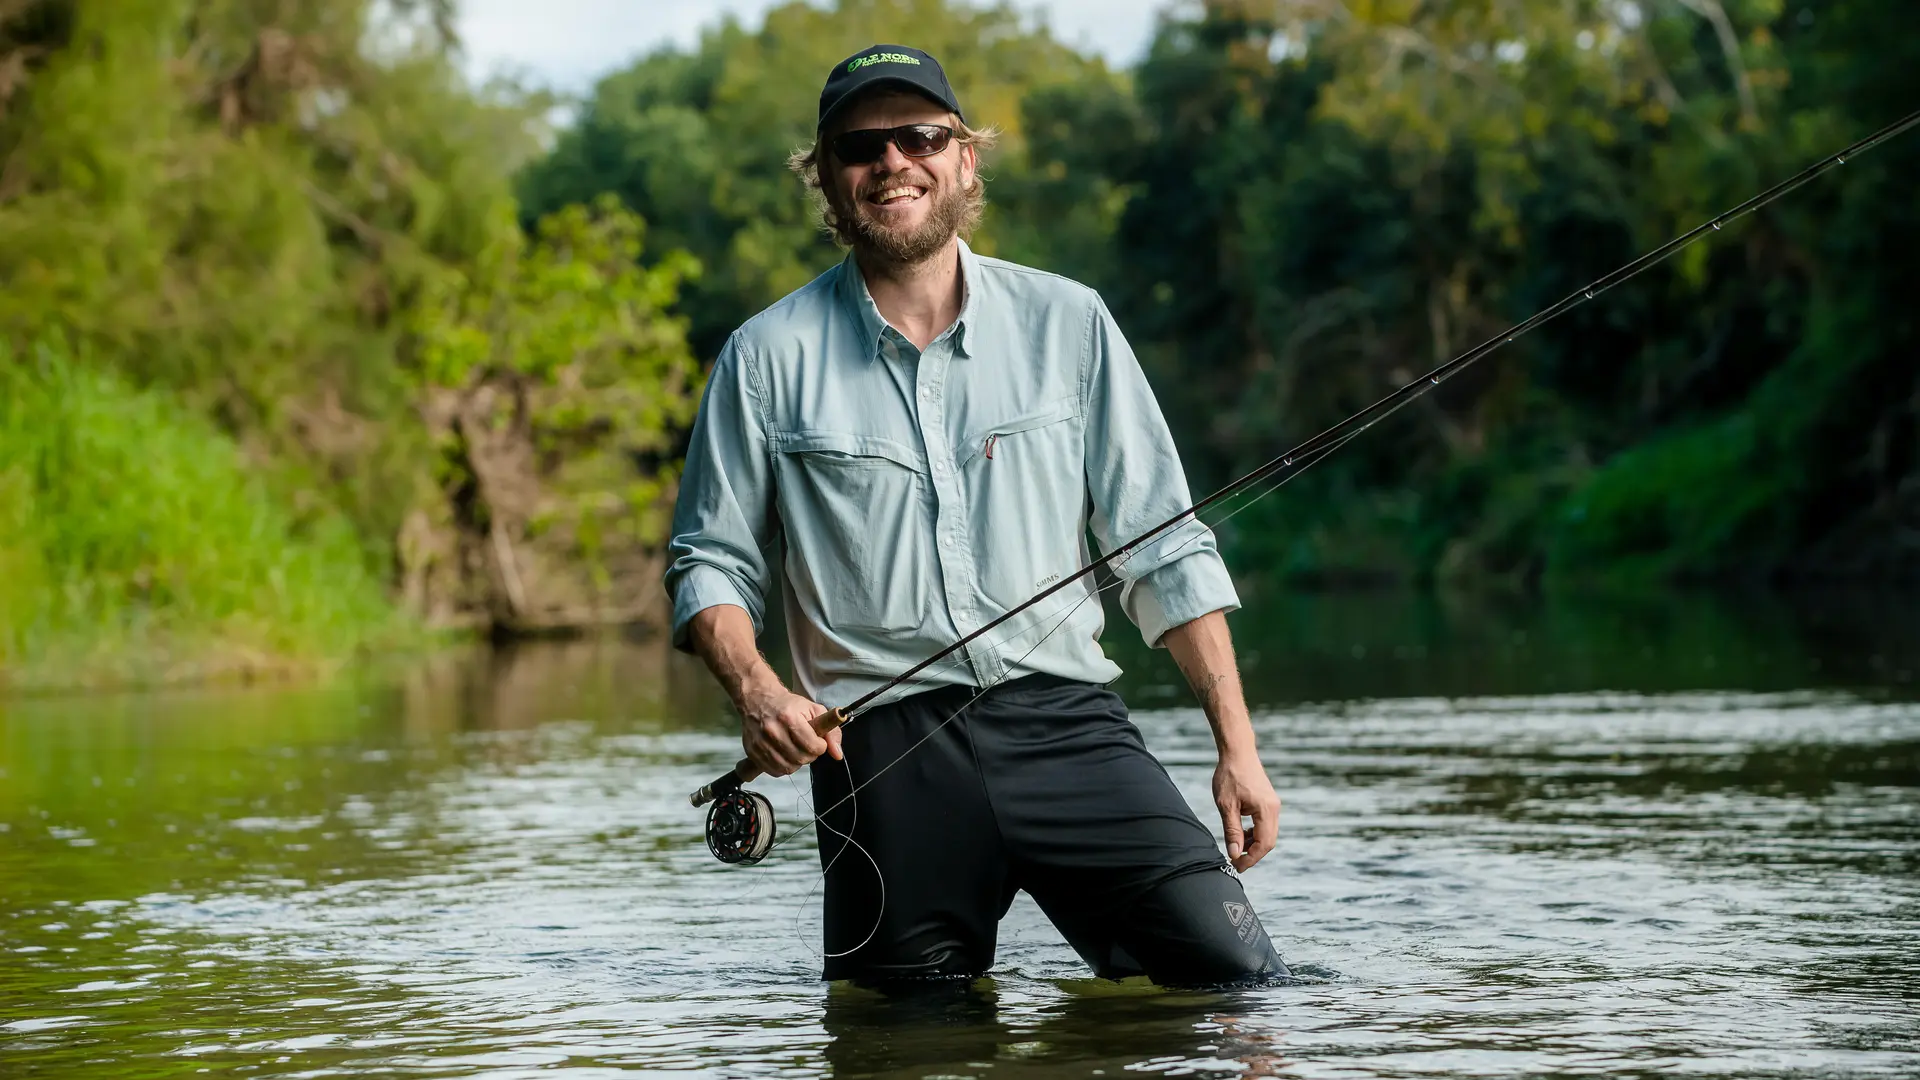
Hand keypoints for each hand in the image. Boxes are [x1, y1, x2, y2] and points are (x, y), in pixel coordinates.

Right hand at [738, 678, 841, 776]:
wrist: (758, 700)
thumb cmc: (788, 705)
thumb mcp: (814, 710)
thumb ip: (831, 731)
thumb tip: (838, 754)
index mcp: (789, 718)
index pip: (812, 746)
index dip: (820, 746)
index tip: (818, 742)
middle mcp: (772, 731)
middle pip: (800, 759)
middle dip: (809, 755)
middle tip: (808, 746)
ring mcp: (760, 743)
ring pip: (787, 768)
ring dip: (796, 762)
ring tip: (796, 750)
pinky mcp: (752, 752)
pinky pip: (774, 770)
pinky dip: (783, 767)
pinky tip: (785, 755)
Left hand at [1213, 749, 1280, 871]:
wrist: (1237, 752)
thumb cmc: (1230, 775)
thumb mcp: (1226, 805)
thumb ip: (1232, 831)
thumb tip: (1234, 853)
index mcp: (1266, 810)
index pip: (1263, 844)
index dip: (1251, 859)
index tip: (1237, 866)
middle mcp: (1274, 808)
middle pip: (1268, 841)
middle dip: (1252, 854)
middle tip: (1235, 862)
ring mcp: (1273, 805)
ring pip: (1267, 834)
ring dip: (1252, 844)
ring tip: (1234, 847)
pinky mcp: (1268, 802)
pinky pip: (1264, 824)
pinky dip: (1254, 833)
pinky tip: (1240, 834)